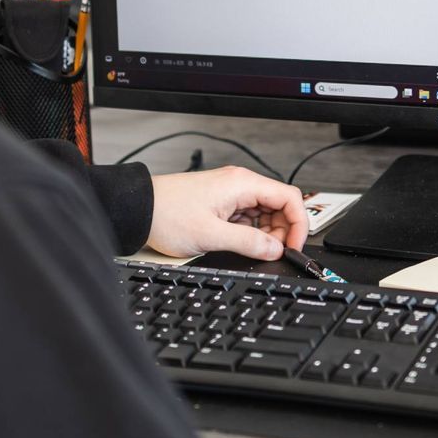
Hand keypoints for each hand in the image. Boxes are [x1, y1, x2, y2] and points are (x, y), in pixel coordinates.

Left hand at [147, 166, 307, 260]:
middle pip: (279, 205)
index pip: (289, 198)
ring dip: (266, 234)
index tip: (294, 246)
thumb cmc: (166, 214)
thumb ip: (248, 244)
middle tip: (272, 253)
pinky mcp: (221, 203)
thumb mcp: (211, 236)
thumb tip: (275, 250)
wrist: (139, 209)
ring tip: (253, 250)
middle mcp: (239, 184)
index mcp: (242, 184)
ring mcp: (230, 193)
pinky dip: (250, 232)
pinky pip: (248, 217)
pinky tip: (239, 244)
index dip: (298, 225)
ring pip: (265, 213)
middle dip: (282, 232)